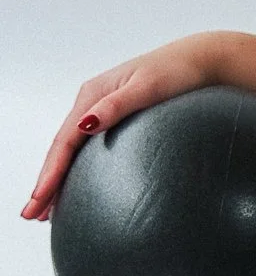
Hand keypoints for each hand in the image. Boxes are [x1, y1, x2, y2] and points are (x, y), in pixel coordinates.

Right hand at [21, 34, 220, 221]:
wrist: (203, 60)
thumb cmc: (179, 71)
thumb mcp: (148, 87)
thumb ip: (116, 106)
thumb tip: (86, 124)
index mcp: (93, 94)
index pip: (64, 140)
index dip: (50, 172)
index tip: (40, 199)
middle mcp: (92, 102)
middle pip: (62, 148)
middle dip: (46, 182)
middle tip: (32, 214)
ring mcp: (103, 110)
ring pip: (72, 150)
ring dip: (57, 178)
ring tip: (46, 210)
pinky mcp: (118, 118)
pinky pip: (88, 147)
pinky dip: (76, 168)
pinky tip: (77, 186)